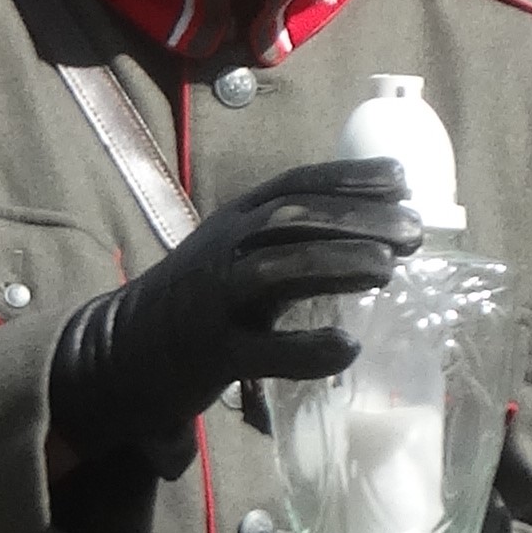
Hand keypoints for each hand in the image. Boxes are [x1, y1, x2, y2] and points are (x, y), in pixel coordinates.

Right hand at [48, 156, 409, 475]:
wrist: (119, 352)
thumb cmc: (195, 302)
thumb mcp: (236, 250)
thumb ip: (290, 238)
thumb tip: (374, 228)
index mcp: (234, 220)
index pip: (295, 185)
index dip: (349, 178)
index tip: (401, 180)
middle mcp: (224, 250)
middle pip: (292, 219)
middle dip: (356, 219)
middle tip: (412, 231)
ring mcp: (214, 301)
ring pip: (278, 270)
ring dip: (335, 264)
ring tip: (388, 269)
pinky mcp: (210, 354)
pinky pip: (264, 351)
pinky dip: (307, 349)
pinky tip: (347, 349)